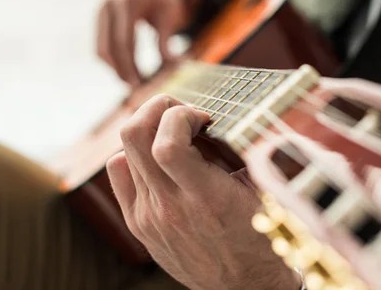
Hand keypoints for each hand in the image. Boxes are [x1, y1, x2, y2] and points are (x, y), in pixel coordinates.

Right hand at [96, 0, 197, 85]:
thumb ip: (166, 40)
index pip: (124, 41)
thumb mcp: (170, 16)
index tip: (140, 84)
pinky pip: (101, 45)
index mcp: (128, 1)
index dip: (130, 66)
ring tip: (132, 82)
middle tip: (135, 88)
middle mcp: (109, 4)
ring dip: (114, 69)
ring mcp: (101, 11)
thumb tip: (172, 65)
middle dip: (121, 71)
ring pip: (101, 49)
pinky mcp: (100, 19)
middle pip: (108, 47)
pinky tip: (126, 71)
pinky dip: (112, 61)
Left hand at [107, 95, 300, 289]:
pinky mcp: (138, 224)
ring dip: (149, 129)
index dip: (181, 115)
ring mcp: (148, 216)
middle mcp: (170, 207)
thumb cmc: (259, 236)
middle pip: (134, 136)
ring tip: (173, 132)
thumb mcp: (261, 192)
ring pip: (124, 151)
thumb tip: (222, 117)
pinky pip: (119, 173)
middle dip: (158, 107)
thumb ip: (241, 153)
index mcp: (206, 198)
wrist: (244, 286)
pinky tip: (159, 158)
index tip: (203, 117)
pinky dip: (134, 154)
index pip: (167, 143)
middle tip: (181, 111)